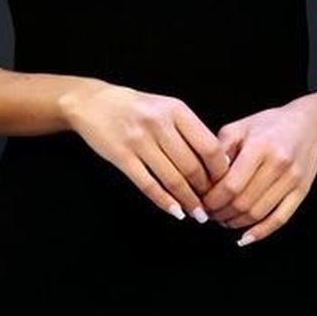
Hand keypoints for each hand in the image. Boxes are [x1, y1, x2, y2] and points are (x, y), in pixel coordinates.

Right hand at [60, 81, 232, 221]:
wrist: (91, 102)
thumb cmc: (135, 107)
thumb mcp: (165, 108)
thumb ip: (188, 130)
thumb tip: (218, 163)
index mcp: (176, 109)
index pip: (209, 146)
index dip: (221, 171)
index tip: (225, 185)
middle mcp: (158, 123)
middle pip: (192, 166)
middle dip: (205, 191)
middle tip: (212, 205)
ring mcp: (138, 140)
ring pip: (172, 179)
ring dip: (188, 201)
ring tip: (197, 214)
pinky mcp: (121, 156)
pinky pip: (147, 184)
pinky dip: (164, 201)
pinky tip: (174, 211)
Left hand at [200, 96, 316, 246]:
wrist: (309, 124)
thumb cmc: (269, 124)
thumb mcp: (240, 127)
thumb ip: (220, 149)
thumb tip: (202, 177)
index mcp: (260, 146)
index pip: (231, 184)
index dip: (213, 199)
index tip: (202, 201)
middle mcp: (279, 164)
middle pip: (243, 202)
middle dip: (221, 213)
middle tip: (209, 213)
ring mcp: (292, 180)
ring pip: (259, 213)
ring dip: (236, 222)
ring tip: (223, 220)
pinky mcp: (302, 191)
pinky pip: (280, 219)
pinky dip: (261, 232)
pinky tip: (246, 237)